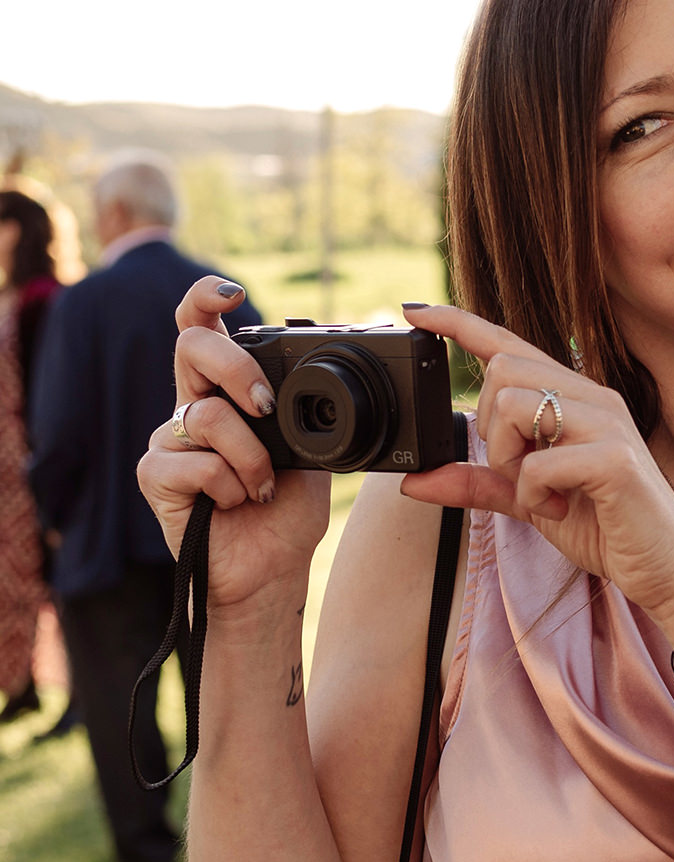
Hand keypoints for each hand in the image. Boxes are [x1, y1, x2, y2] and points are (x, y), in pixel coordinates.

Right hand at [138, 279, 330, 613]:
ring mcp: (170, 441)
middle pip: (191, 348)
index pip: (202, 328)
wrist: (272, 568)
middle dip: (237, 369)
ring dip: (251, 458)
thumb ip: (305, 411)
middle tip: (266, 406)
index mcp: (226, 392)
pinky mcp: (156, 476)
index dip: (206, 299)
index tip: (233, 293)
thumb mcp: (312, 450)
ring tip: (261, 488)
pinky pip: (194, 463)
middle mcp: (193, 407)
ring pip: (206, 417)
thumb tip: (328, 373)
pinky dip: (230, 486)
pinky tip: (235, 503)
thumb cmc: (286, 510)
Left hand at [399, 303, 673, 621]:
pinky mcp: (615, 460)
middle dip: (490, 428)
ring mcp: (608, 424)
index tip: (416, 312)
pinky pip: (539, 463)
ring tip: (542, 492)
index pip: (510, 345)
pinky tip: (562, 508)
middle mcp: (594, 398)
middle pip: (503, 369)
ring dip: (510, 460)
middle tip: (519, 473)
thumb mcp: (529, 501)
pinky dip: (535, 495)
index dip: (459, 323)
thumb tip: (414, 480)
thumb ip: (477, 483)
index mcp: (575, 398)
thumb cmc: (607, 528)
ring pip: (514, 406)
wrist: (667, 570)